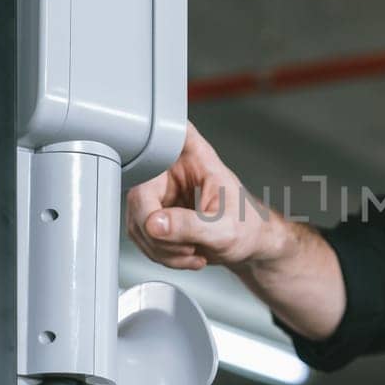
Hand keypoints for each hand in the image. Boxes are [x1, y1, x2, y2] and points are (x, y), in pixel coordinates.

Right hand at [125, 122, 275, 270]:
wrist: (247, 244)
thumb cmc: (246, 227)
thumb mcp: (224, 229)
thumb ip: (190, 225)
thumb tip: (154, 224)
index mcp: (195, 157)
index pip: (172, 131)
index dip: (160, 137)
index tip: (164, 160)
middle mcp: (172, 170)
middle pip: (140, 195)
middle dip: (160, 232)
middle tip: (186, 244)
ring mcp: (160, 192)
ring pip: (137, 221)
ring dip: (161, 248)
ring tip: (191, 250)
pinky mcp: (153, 214)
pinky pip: (140, 236)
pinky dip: (161, 253)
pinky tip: (184, 253)